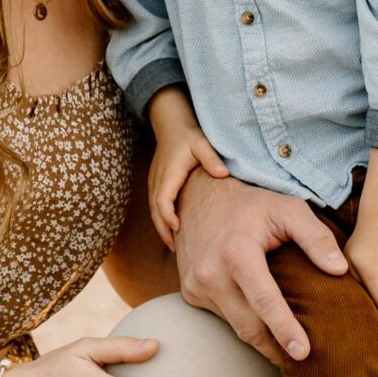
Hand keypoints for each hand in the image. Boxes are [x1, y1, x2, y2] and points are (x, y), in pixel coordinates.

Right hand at [149, 123, 227, 246]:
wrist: (172, 125)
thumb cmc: (188, 135)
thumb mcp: (202, 143)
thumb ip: (211, 158)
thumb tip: (223, 174)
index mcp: (169, 174)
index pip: (162, 199)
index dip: (167, 216)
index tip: (178, 229)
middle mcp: (158, 181)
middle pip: (155, 212)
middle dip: (164, 231)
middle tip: (177, 250)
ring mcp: (154, 184)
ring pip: (154, 212)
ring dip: (162, 229)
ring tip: (176, 248)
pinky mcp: (157, 185)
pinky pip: (156, 207)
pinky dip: (162, 221)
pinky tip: (174, 232)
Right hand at [173, 168, 346, 365]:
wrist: (198, 196)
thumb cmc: (251, 204)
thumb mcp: (288, 208)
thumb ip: (316, 237)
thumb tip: (340, 270)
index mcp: (236, 252)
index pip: (264, 300)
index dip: (285, 329)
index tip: (303, 352)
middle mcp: (210, 273)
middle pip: (248, 325)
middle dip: (276, 348)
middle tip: (304, 362)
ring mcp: (196, 285)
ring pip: (235, 326)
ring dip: (261, 340)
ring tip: (287, 350)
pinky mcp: (190, 292)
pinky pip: (223, 317)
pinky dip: (244, 324)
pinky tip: (263, 327)